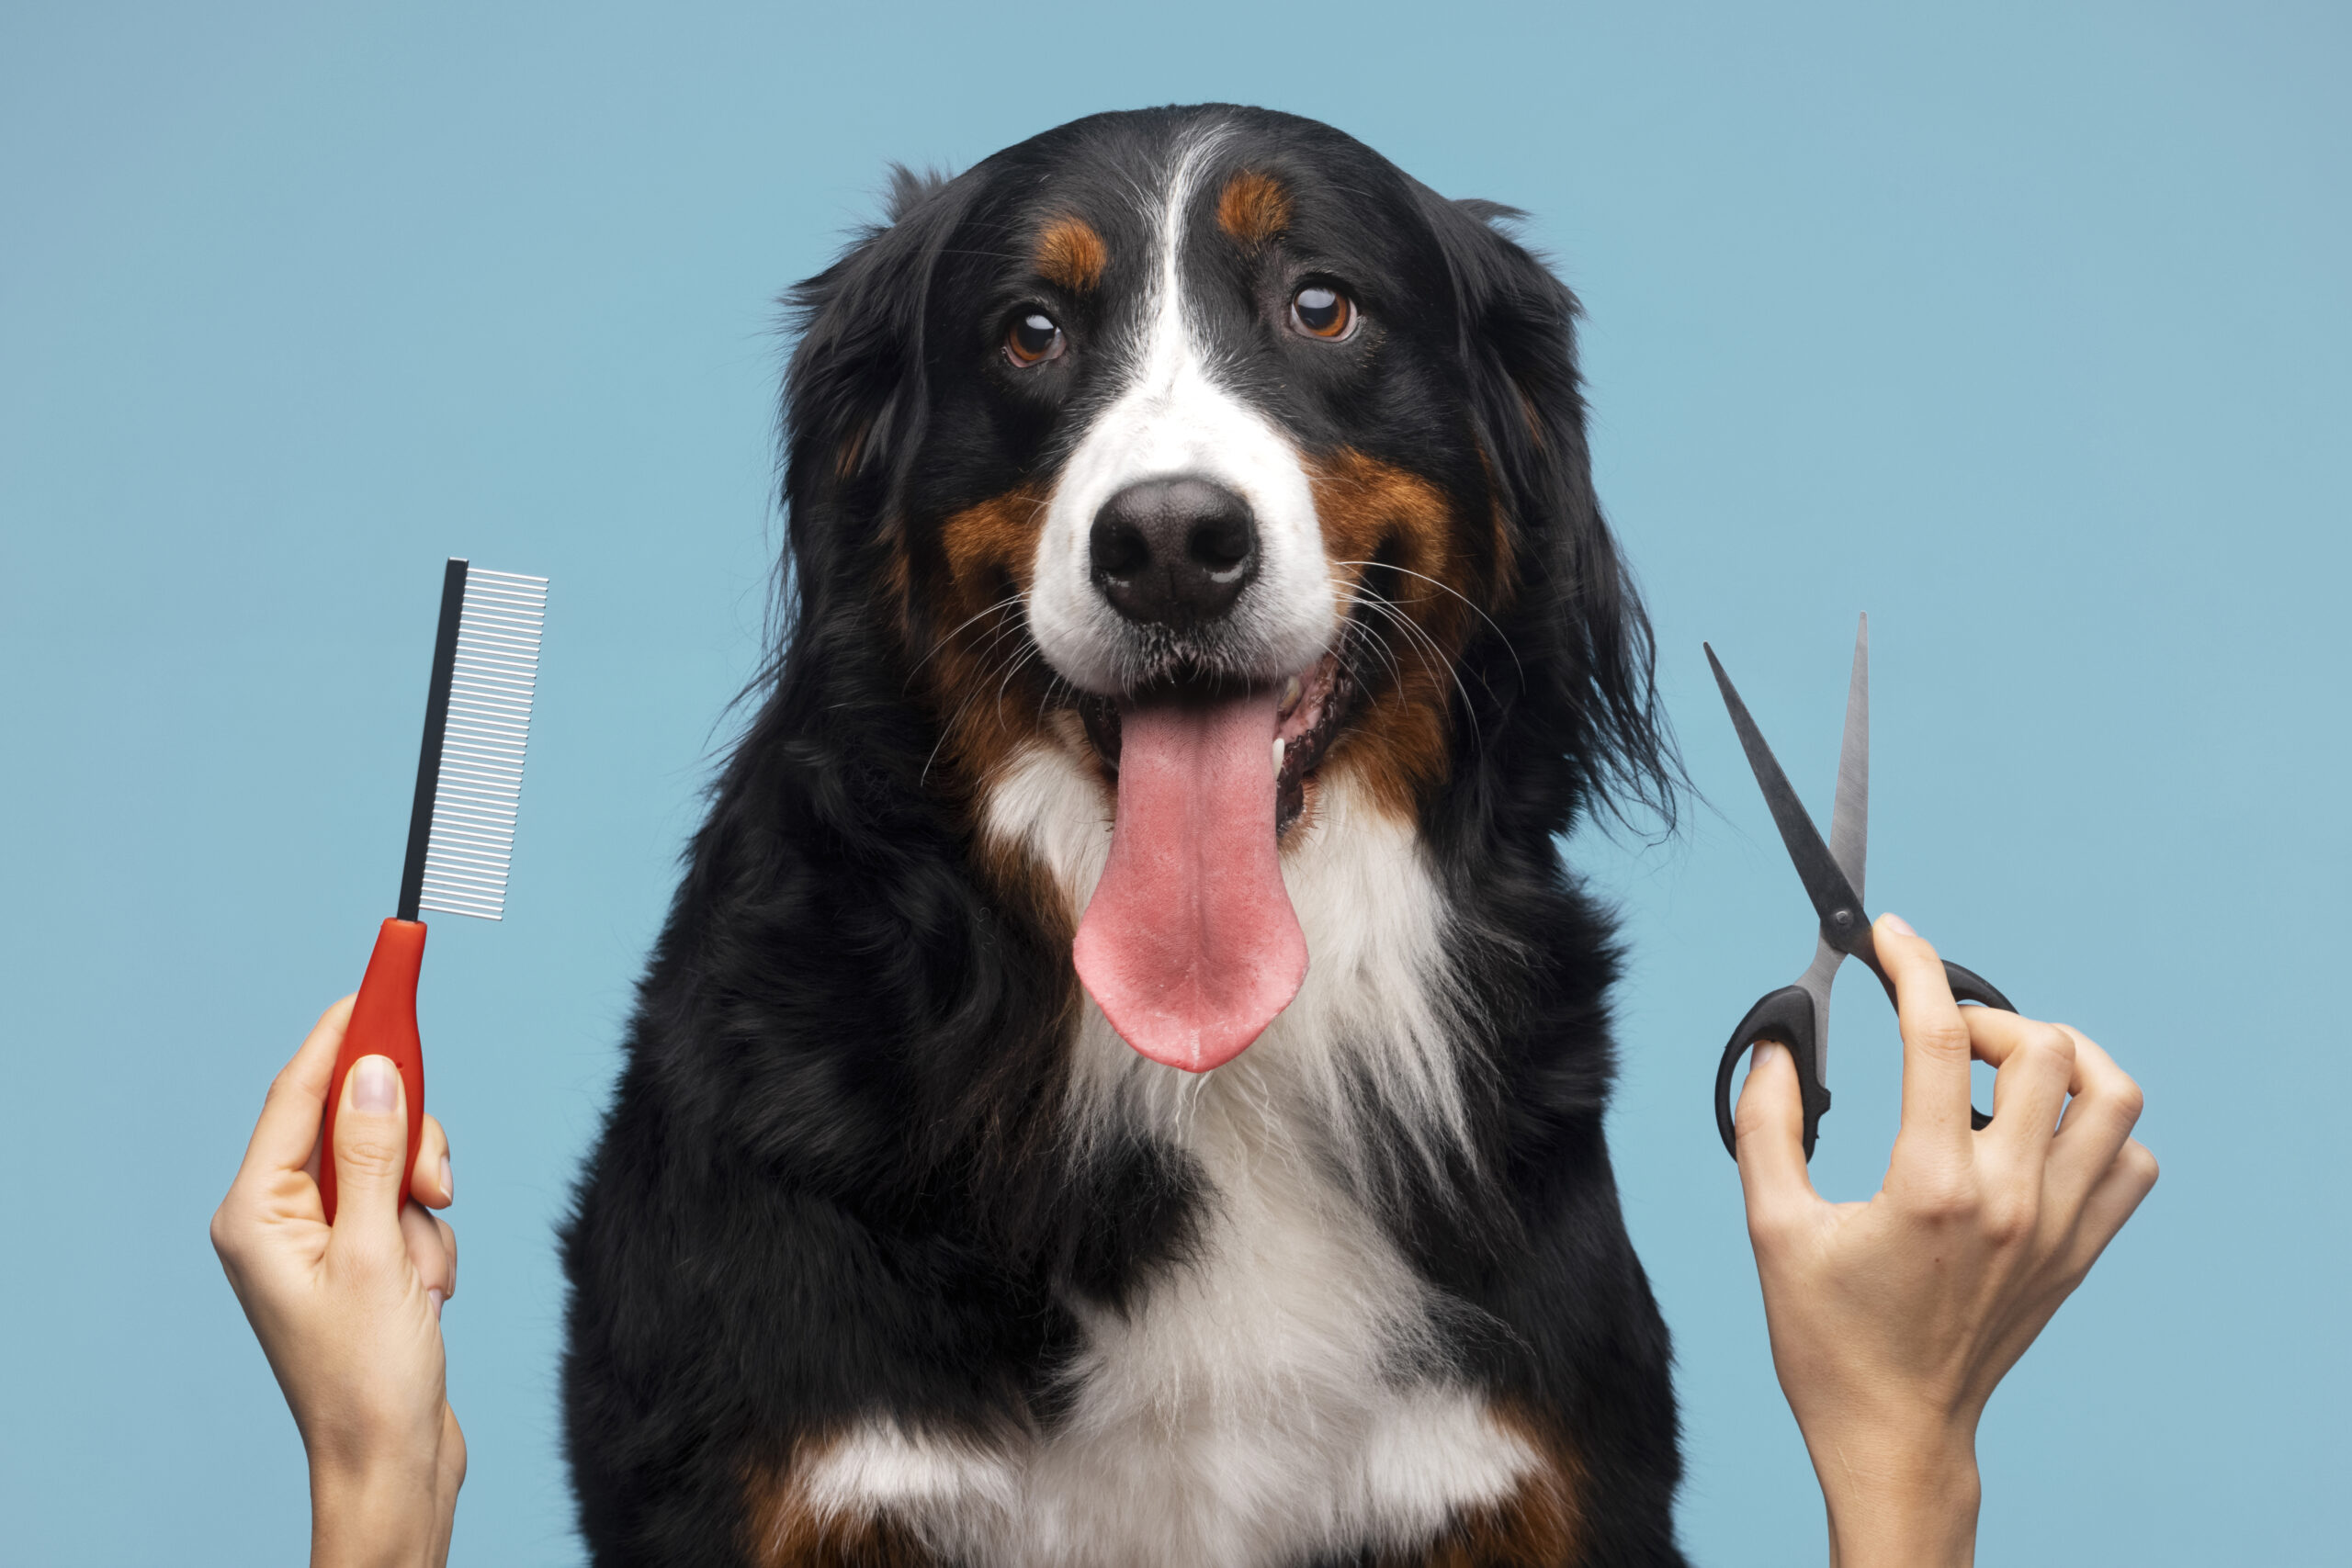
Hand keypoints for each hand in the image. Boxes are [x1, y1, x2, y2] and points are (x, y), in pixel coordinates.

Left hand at [212, 998, 464, 1567]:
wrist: (393, 1462)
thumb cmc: (367, 1376)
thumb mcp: (377, 1254)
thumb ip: (376, 1154)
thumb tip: (374, 1069)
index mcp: (257, 1212)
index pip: (300, 1092)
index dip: (346, 1029)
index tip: (384, 974)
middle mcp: (280, 1218)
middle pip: (355, 1121)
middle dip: (408, 1145)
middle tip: (432, 1185)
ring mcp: (320, 1240)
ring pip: (391, 1161)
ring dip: (423, 1205)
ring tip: (423, 1267)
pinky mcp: (358, 1261)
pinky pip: (406, 1207)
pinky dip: (429, 1238)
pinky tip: (426, 1289)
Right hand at [1733, 914, 2157, 1567]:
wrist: (1895, 1432)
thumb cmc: (1828, 1339)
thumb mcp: (1772, 1227)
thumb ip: (1767, 1124)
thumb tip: (1776, 1045)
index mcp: (1930, 1187)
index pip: (1936, 1036)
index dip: (1911, 964)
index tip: (1889, 937)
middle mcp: (2010, 1200)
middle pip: (2044, 1049)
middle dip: (1984, 1014)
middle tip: (1936, 1032)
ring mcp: (2057, 1228)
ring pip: (2112, 1098)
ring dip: (2059, 1059)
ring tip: (1999, 1068)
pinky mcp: (2079, 1252)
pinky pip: (2129, 1162)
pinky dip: (2095, 1125)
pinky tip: (2035, 1131)